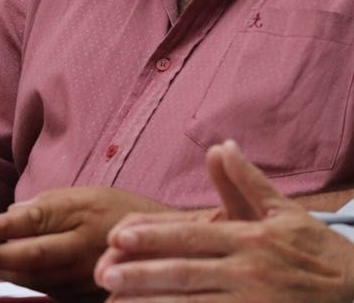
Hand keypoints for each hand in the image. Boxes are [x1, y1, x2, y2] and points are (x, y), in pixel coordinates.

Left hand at [0, 186, 166, 296]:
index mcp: (82, 213)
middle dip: (1, 255)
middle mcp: (87, 245)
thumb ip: (46, 206)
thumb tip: (11, 215)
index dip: (3, 227)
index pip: (35, 220)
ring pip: (43, 278)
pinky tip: (16, 277)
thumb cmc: (117, 211)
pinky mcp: (95, 293)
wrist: (166, 241)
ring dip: (11, 274)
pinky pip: (56, 292)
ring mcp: (92, 272)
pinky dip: (32, 285)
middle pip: (36, 255)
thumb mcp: (84, 195)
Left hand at [96, 140, 353, 300]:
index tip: (117, 236)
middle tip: (101, 273)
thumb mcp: (285, 213)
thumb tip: (219, 144)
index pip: (191, 236)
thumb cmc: (317, 252)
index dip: (152, 236)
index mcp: (249, 239)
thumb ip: (246, 182)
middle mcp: (248, 272)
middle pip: (185, 273)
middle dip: (141, 274)